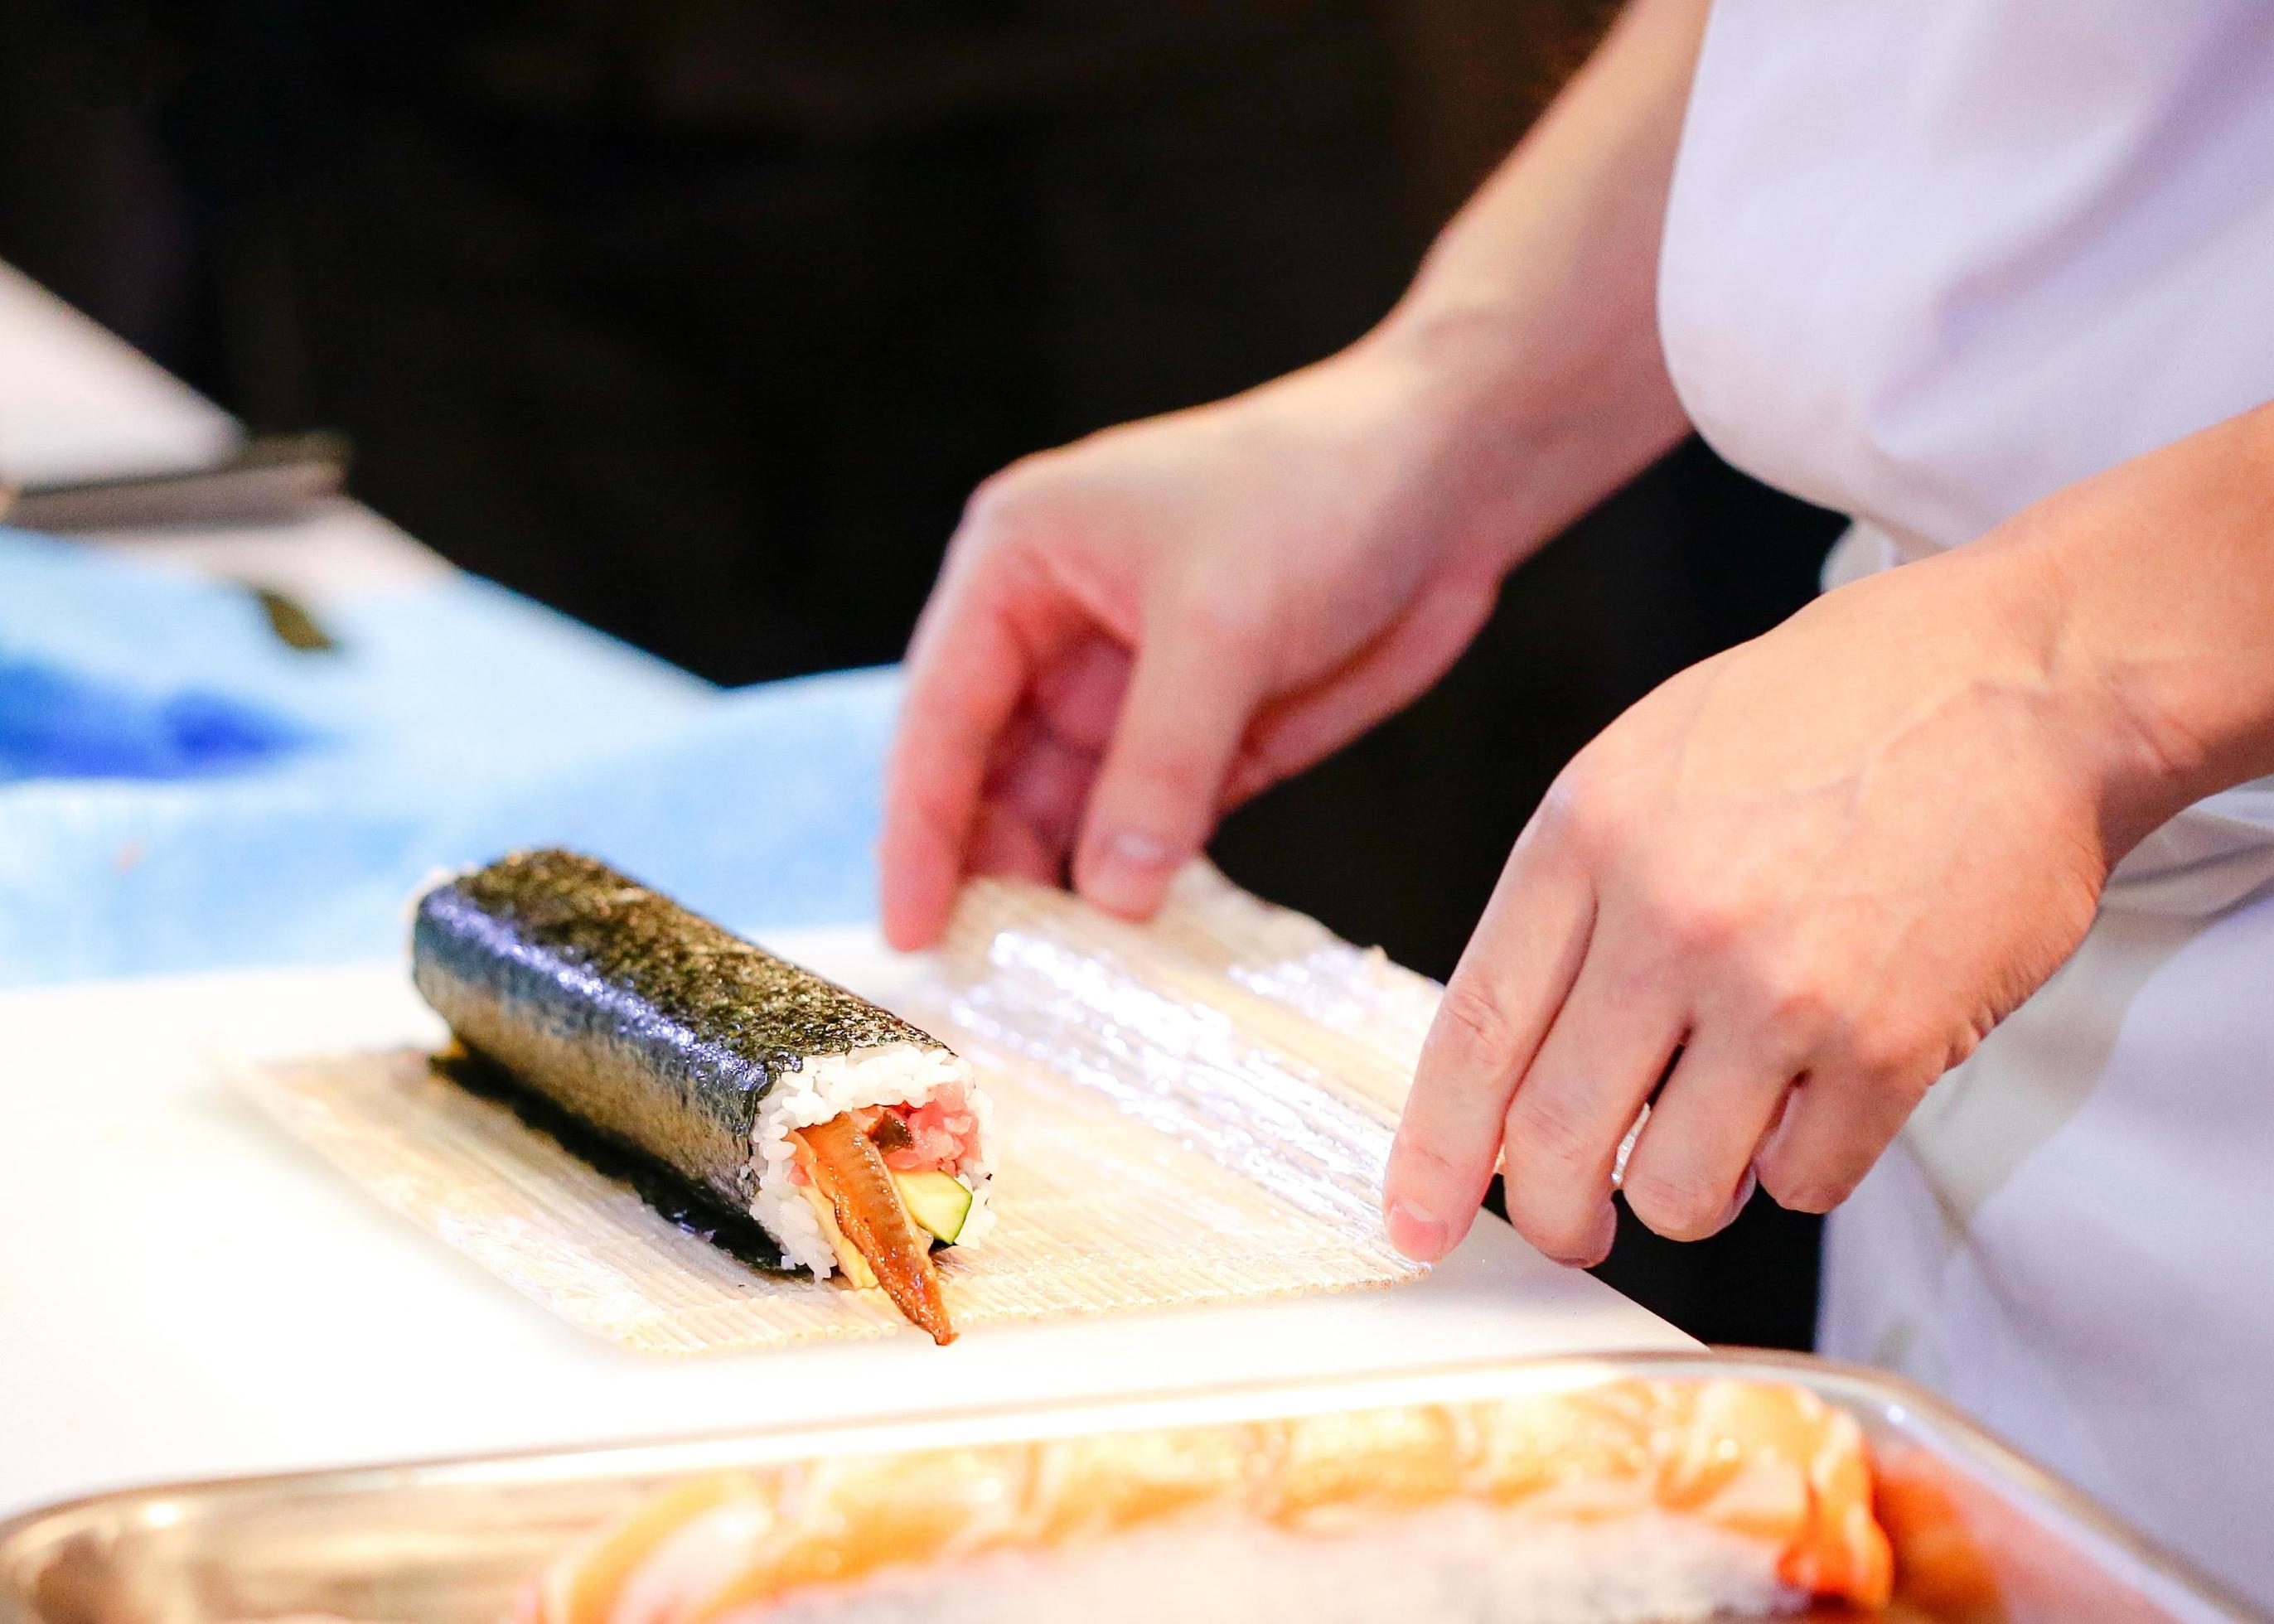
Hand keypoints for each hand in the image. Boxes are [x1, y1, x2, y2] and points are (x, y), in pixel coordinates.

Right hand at [880, 344, 1536, 948]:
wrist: (1451, 477)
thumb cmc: (1319, 492)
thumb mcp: (1224, 623)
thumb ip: (1160, 762)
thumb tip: (1108, 895)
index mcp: (1018, 566)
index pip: (940, 714)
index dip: (919, 828)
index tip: (909, 930)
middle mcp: (1051, 633)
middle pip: (985, 776)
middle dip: (980, 870)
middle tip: (975, 979)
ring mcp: (1125, 693)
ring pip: (1062, 814)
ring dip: (1055, 892)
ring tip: (1044, 985)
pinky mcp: (1198, 741)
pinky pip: (1144, 832)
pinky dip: (1132, 888)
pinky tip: (1123, 955)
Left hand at [1382, 539, 2138, 1264]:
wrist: (2020, 681)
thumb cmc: (1829, 714)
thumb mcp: (1646, 764)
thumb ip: (1570, 900)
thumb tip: (1514, 1055)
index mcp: (1587, 837)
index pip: (1472, 1033)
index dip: (1433, 1150)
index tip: (1414, 1219)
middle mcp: (1668, 917)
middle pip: (1555, 1138)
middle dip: (1552, 1216)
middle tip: (1571, 1228)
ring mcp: (1780, 988)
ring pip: (1676, 1189)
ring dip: (1686, 1193)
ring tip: (1718, 1135)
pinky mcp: (1891, 1045)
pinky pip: (1804, 1183)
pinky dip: (1798, 1170)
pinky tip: (1815, 1101)